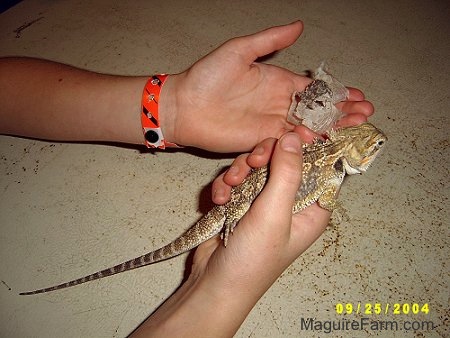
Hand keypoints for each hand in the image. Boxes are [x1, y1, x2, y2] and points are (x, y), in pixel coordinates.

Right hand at [133, 131, 329, 336]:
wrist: (213, 283)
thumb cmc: (253, 257)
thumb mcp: (274, 213)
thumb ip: (287, 173)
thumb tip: (295, 136)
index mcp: (312, 208)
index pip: (319, 167)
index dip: (305, 148)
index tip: (288, 135)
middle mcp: (291, 202)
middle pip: (283, 161)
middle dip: (263, 160)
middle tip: (251, 163)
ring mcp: (264, 202)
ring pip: (256, 167)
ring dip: (239, 173)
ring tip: (229, 188)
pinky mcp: (242, 203)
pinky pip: (237, 180)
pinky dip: (226, 186)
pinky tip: (219, 200)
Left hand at [159, 21, 373, 151]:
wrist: (186, 106)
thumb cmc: (208, 76)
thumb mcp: (240, 50)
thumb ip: (271, 40)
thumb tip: (299, 25)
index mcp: (277, 81)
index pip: (313, 88)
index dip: (336, 92)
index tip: (357, 94)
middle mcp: (278, 103)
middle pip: (317, 109)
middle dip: (342, 110)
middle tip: (365, 112)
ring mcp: (271, 123)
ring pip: (308, 126)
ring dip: (332, 126)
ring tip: (356, 125)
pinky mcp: (261, 140)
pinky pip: (289, 141)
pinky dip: (308, 140)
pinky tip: (326, 138)